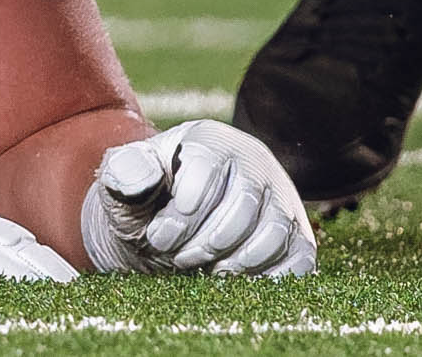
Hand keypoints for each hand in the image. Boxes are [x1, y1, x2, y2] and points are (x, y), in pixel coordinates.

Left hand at [84, 122, 316, 278]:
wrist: (169, 234)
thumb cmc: (146, 204)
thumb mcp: (123, 187)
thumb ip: (125, 175)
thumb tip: (138, 173)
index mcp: (210, 139)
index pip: (208, 166)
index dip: (183, 209)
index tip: (159, 237)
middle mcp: (254, 162)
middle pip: (245, 202)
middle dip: (208, 240)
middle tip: (178, 258)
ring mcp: (282, 199)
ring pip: (276, 231)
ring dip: (238, 261)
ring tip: (204, 270)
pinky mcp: (298, 235)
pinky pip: (299, 258)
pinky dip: (270, 276)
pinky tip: (236, 281)